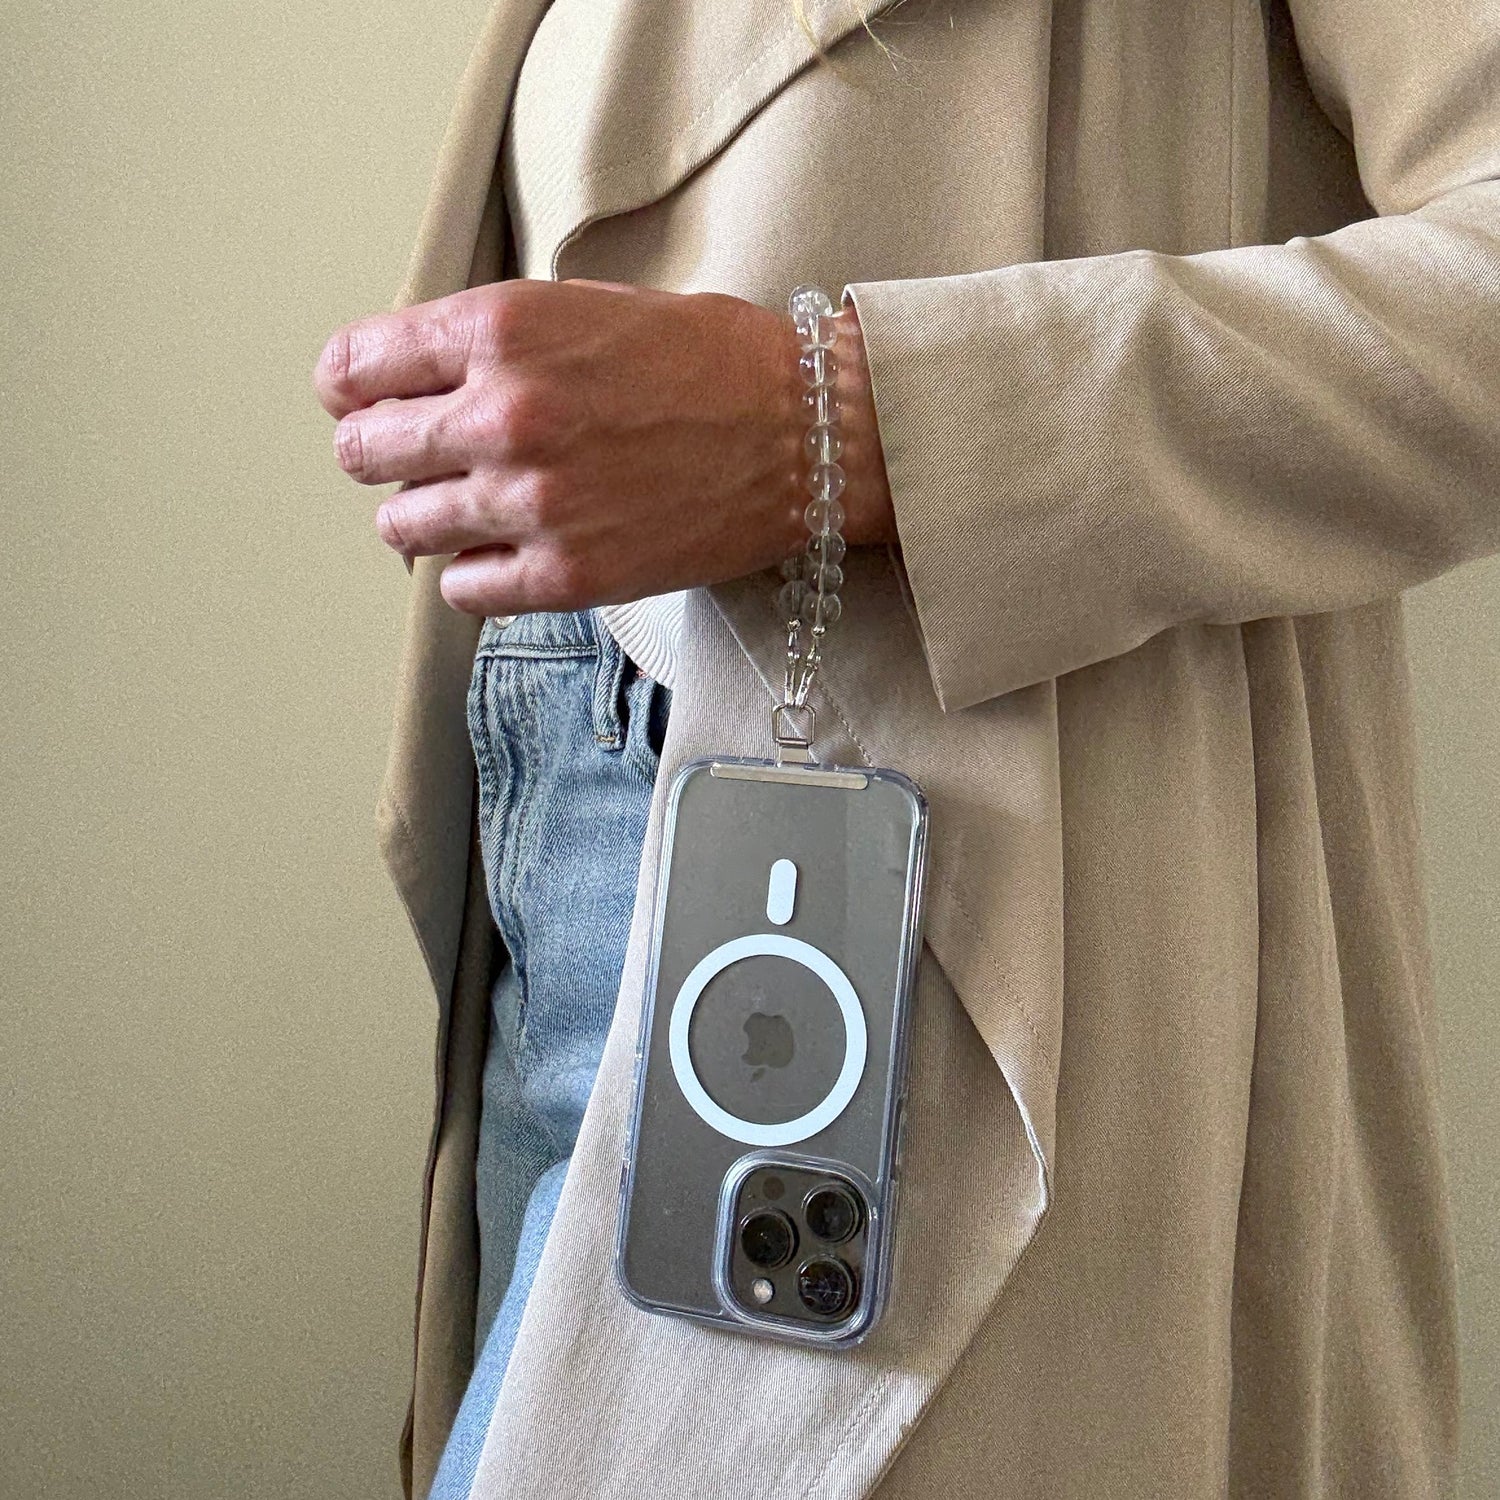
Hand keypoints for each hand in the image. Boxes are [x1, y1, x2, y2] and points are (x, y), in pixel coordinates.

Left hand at [313, 278, 895, 615]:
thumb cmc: (710, 361)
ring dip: (425, 516)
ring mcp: (531, 502)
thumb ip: (492, 339)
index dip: (350, 387)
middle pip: (363, 451)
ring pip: (403, 526)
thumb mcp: (585, 306)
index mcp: (501, 328)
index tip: (363, 401)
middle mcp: (503, 414)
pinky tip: (509, 550)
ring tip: (471, 506)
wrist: (805, 432)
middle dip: (384, 452)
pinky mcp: (567, 575)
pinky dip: (474, 572)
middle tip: (421, 457)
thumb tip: (414, 378)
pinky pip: (461, 589)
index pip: (354, 367)